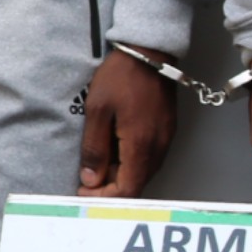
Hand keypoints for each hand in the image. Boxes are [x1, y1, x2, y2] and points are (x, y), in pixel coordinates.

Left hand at [79, 47, 177, 195]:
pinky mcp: (167, 131)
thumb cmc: (121, 77)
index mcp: (140, 146)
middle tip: (87, 182)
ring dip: (121, 176)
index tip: (85, 193)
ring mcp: (165, 139)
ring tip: (98, 166)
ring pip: (144, 173)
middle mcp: (158, 147)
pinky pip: (150, 158)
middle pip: (137, 185)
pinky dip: (131, 163)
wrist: (148, 53)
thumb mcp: (97, 111)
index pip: (127, 190)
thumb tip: (91, 179)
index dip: (105, 198)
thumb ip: (95, 149)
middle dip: (111, 189)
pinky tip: (115, 152)